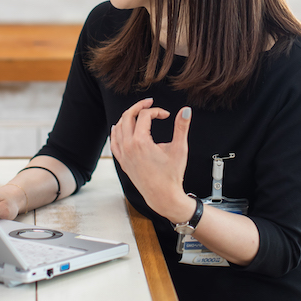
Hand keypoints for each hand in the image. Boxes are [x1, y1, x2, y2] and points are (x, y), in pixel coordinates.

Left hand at [109, 98, 194, 222]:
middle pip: (128, 116)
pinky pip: (114, 142)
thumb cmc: (172, 175)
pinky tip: (119, 127)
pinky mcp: (123, 162)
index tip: (166, 115)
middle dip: (139, 107)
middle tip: (149, 103)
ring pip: (119, 127)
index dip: (157, 111)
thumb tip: (186, 110)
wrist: (163, 197)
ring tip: (138, 112)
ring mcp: (123, 155)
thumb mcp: (179, 149)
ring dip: (128, 117)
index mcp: (141, 142)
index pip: (145, 115)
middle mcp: (128, 146)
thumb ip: (181, 127)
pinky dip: (116, 131)